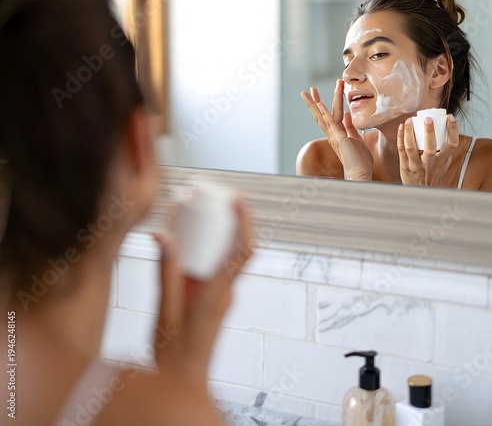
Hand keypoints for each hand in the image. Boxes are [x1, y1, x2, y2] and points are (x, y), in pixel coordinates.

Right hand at [152, 196, 252, 388]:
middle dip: (233, 218)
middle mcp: (226, 291)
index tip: (238, 198)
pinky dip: (210, 248)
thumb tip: (164, 234)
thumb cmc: (174, 351)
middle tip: (216, 196)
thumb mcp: (164, 309)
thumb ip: (165, 271)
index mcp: (216, 293)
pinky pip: (219, 265)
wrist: (184, 377)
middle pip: (239, 246)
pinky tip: (190, 241)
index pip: (242, 251)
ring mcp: (224, 294)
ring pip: (229, 255)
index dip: (245, 221)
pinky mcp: (216, 296)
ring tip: (201, 211)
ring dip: (221, 232)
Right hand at [301, 79, 373, 179]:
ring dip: (314, 104)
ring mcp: (333, 136)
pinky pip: (330, 123)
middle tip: (308, 89)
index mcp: (336, 133)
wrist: (360, 172)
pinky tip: (319, 104)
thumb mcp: (356, 137)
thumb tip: (347, 114)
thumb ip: (350, 126)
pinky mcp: (338, 138)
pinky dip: (324, 113)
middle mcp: (331, 134)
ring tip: (308, 93)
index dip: (323, 103)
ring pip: (321, 117)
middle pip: (319, 115)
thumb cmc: (359, 159)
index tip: (318, 93)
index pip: (328, 114)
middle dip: (313, 101)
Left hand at [398, 114, 459, 185]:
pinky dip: (400, 137)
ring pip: (411, 147)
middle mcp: (429, 163)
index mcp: (442, 160)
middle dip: (429, 132)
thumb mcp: (443, 164)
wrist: (419, 191)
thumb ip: (445, 151)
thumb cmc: (431, 175)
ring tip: (409, 120)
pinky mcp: (404, 165)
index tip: (450, 118)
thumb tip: (448, 130)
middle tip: (427, 119)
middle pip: (431, 147)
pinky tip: (401, 127)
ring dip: (409, 132)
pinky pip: (401, 149)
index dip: (453, 130)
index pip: (452, 145)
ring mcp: (415, 165)